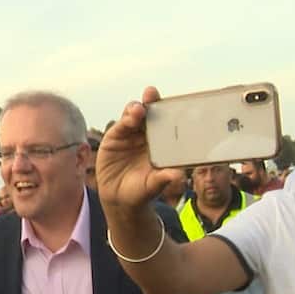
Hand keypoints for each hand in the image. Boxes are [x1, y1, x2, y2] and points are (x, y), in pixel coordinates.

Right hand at [95, 87, 186, 210]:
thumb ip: (165, 178)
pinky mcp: (115, 136)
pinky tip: (129, 117)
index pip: (167, 122)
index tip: (174, 102)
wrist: (120, 199)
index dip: (169, 110)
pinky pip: (121, 124)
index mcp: (162, 143)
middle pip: (150, 113)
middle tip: (152, 93)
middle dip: (151, 101)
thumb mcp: (154, 185)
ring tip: (139, 109)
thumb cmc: (142, 191)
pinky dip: (125, 119)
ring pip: (134, 115)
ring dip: (137, 109)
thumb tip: (179, 177)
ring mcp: (130, 134)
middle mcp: (147, 134)